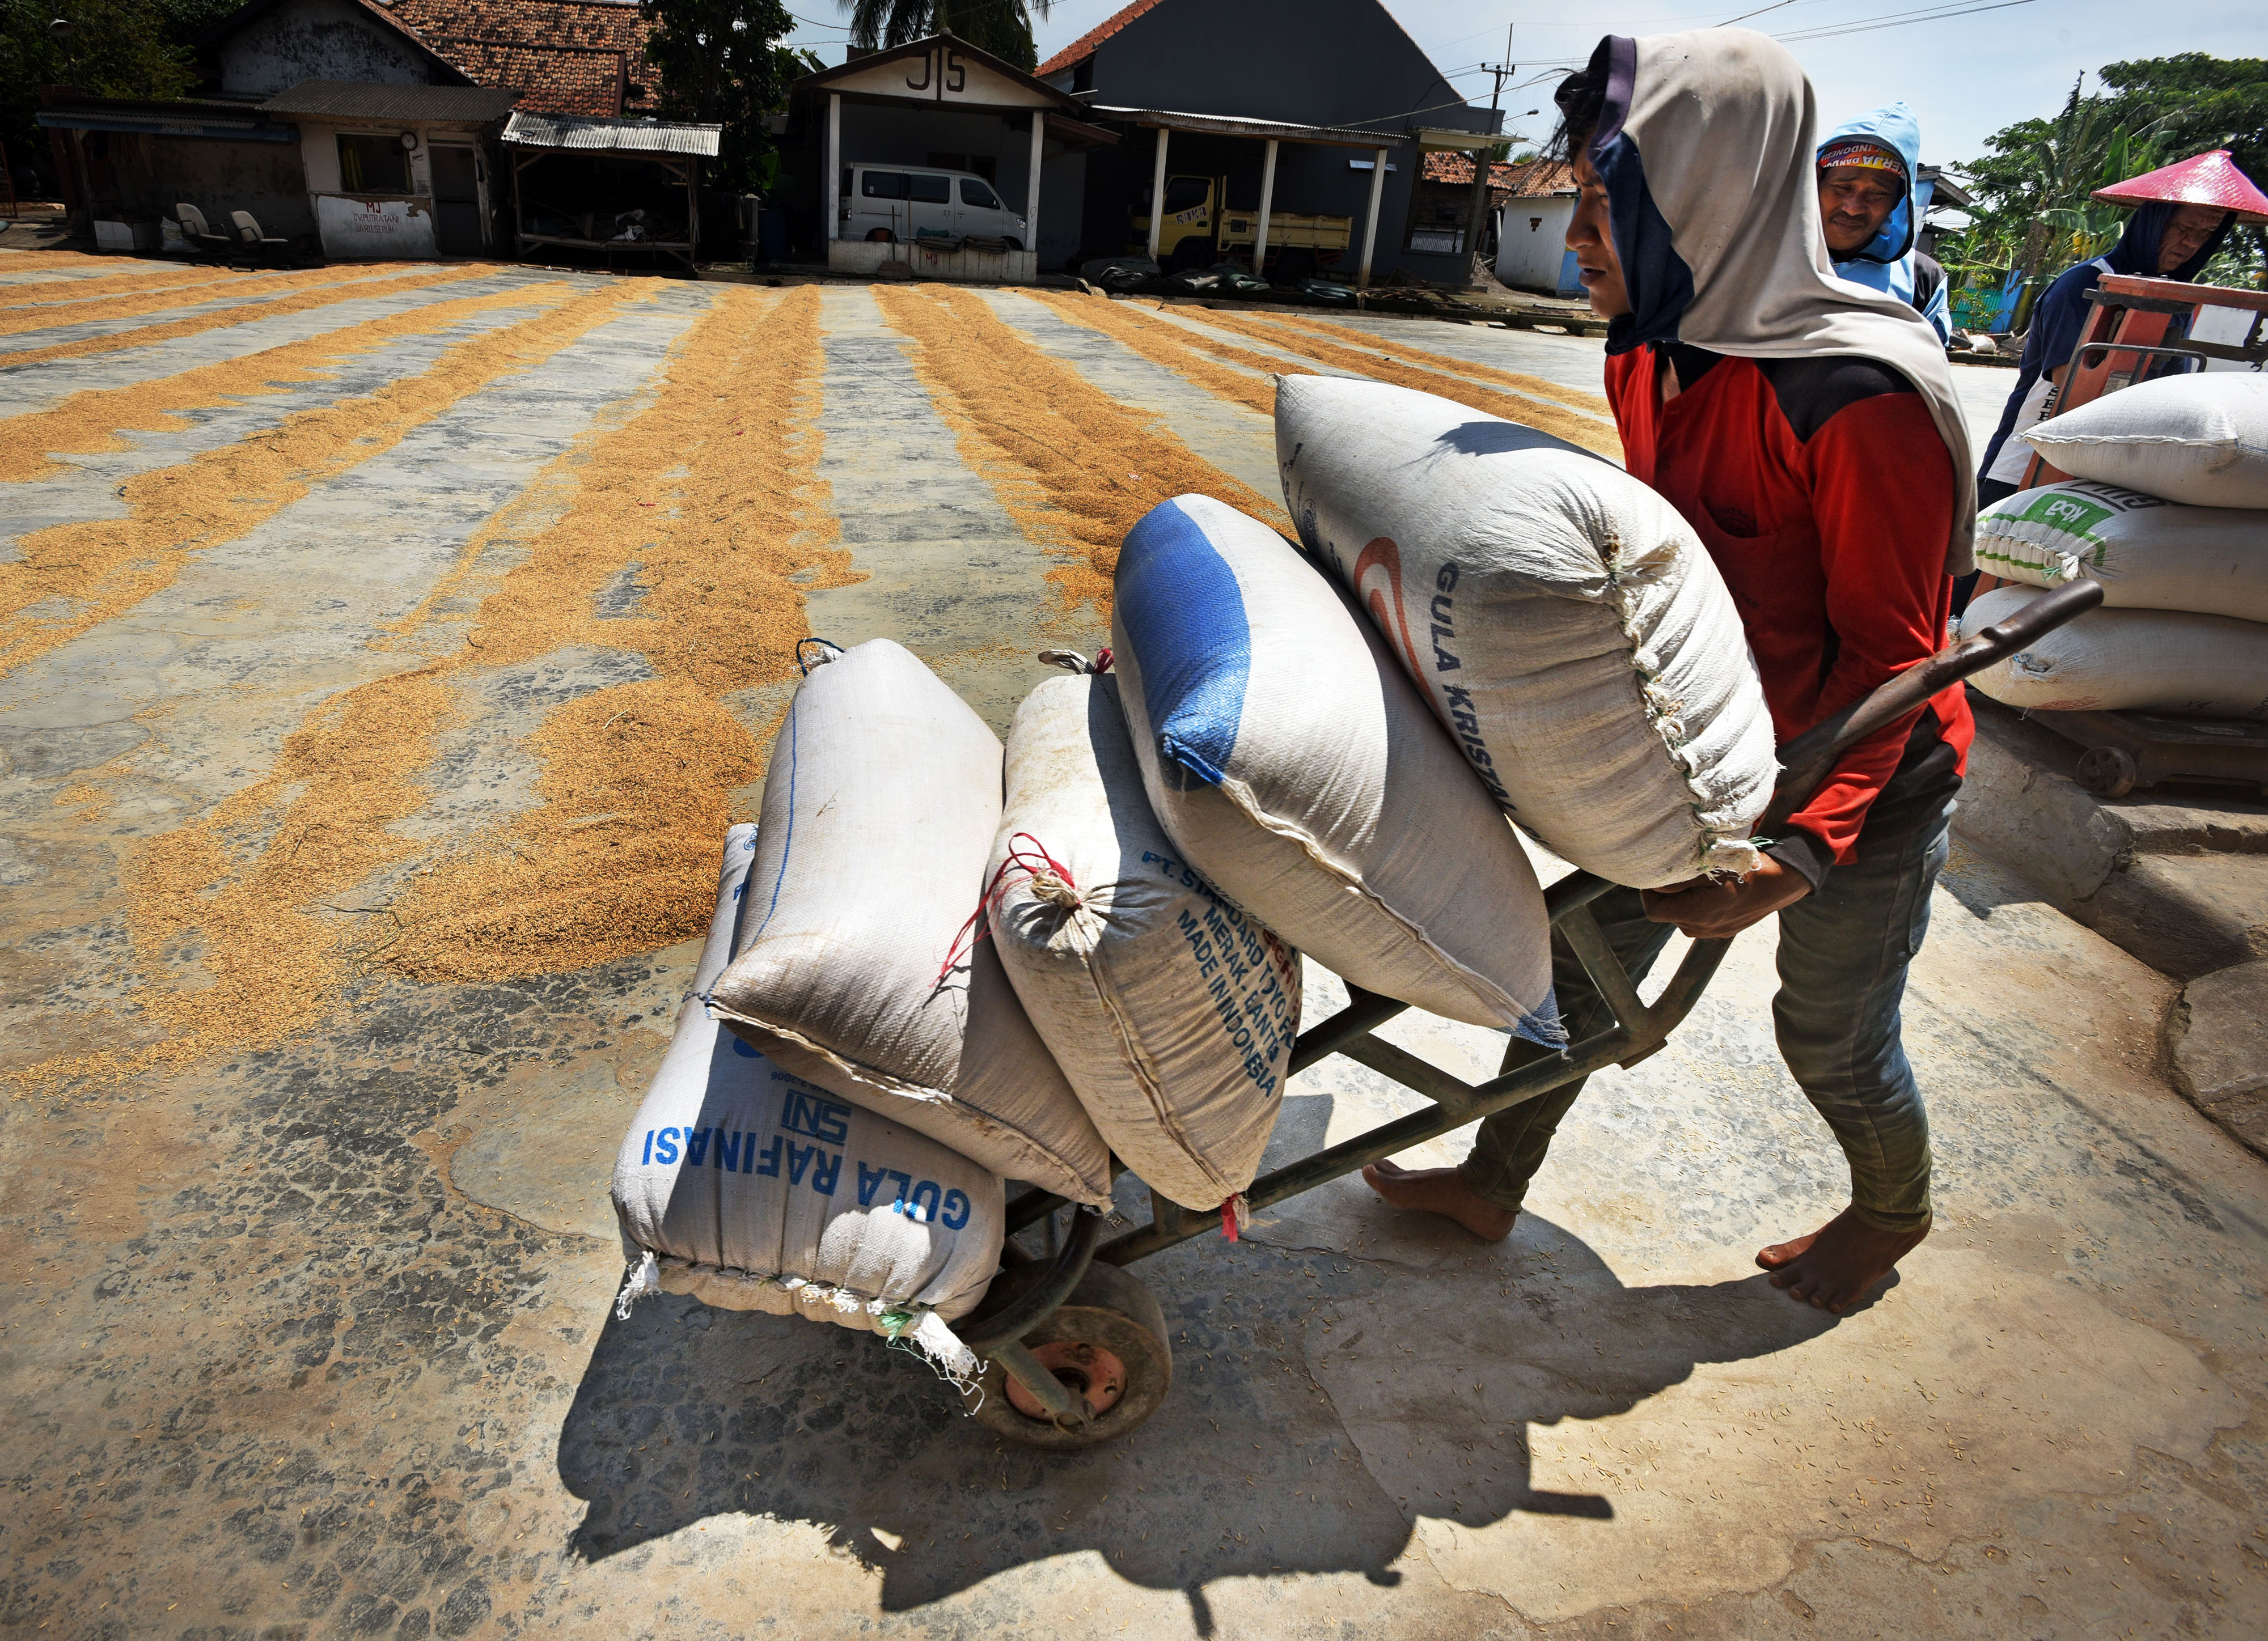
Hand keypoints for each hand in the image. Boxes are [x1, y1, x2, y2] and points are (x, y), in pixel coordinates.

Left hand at [1640, 858, 1810, 937]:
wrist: (1778, 882)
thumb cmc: (1744, 870)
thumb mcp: (1708, 868)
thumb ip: (1677, 879)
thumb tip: (1652, 884)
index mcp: (1695, 914)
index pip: (1654, 910)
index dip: (1648, 893)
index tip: (1654, 877)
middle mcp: (1701, 929)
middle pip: (1667, 914)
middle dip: (1666, 895)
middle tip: (1675, 874)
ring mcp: (1713, 933)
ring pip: (1682, 917)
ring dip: (1681, 901)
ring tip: (1695, 881)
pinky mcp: (1723, 931)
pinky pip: (1699, 920)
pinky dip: (1696, 906)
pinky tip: (1709, 891)